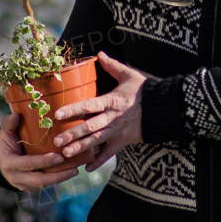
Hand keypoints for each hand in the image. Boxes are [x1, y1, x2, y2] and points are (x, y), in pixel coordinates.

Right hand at [0, 114, 81, 190]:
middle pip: (40, 180)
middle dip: (58, 175)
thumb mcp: (5, 134)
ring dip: (61, 178)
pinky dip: (58, 179)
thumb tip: (15, 114)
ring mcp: (23, 185)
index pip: (29, 164)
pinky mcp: (31, 188)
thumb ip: (9, 125)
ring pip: (45, 184)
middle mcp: (16, 177)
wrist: (2, 161)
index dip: (44, 161)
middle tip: (74, 168)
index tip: (60, 157)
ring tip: (76, 170)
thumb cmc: (6, 144)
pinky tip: (70, 172)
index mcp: (10, 164)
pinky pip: (45, 184)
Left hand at [51, 52, 145, 168]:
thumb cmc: (145, 91)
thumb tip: (100, 53)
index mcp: (111, 101)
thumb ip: (112, 66)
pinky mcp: (123, 141)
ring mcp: (117, 131)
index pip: (89, 106)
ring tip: (66, 154)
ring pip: (97, 141)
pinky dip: (99, 161)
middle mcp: (112, 118)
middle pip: (90, 127)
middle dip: (73, 134)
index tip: (57, 114)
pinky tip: (86, 168)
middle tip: (57, 140)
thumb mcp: (130, 76)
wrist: (163, 109)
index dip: (73, 110)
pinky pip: (109, 153)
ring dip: (81, 148)